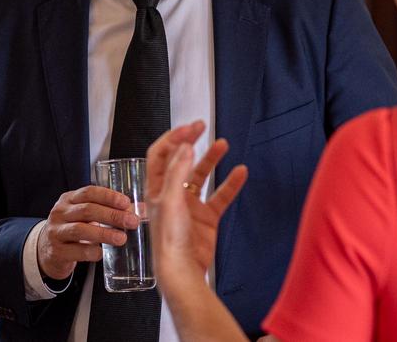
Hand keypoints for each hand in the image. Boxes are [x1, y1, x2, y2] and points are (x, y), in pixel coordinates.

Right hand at [37, 185, 139, 280]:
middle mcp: (60, 213)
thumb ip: (110, 211)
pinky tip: (102, 253)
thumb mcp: (86, 216)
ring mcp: (56, 232)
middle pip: (87, 210)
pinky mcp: (56, 252)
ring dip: (104, 234)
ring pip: (80, 230)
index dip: (108, 196)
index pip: (89, 192)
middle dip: (112, 215)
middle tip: (131, 222)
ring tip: (121, 238)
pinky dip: (91, 252)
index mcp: (69, 199)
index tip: (126, 203)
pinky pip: (76, 251)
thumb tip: (141, 210)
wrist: (47, 251)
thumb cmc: (72, 229)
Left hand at [147, 122, 247, 288]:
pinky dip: (230, 184)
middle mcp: (171, 193)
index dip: (173, 138)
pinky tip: (240, 172)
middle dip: (190, 141)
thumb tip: (186, 145)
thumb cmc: (170, 238)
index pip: (160, 154)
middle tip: (202, 126)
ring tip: (223, 143)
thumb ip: (178, 171)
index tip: (189, 128)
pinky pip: (220, 196)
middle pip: (180, 160)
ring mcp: (190, 205)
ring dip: (211, 159)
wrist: (183, 269)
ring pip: (201, 175)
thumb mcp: (170, 200)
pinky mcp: (206, 218)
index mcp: (156, 188)